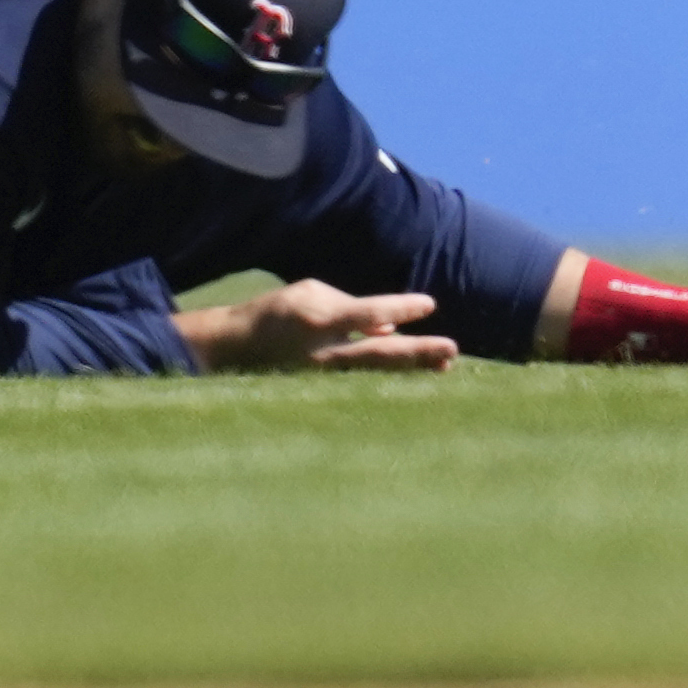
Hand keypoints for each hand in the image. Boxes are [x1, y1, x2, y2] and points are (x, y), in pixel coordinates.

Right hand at [173, 280, 457, 373]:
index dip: (401, 310)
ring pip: (378, 375)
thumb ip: (350, 309)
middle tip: (452, 350)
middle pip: (380, 355)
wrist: (235, 349)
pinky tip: (415, 372)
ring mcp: (324, 378)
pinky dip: (391, 377)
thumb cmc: (277, 313)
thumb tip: (388, 329)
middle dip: (418, 352)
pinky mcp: (323, 392)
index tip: (429, 304)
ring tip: (444, 364)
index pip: (368, 314)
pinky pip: (365, 383)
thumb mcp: (310, 295)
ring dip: (413, 369)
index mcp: (318, 320)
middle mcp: (323, 353)